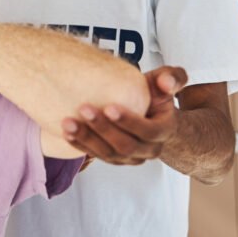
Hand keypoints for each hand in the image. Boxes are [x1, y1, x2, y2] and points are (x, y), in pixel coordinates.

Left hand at [61, 66, 187, 165]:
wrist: (148, 113)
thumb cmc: (155, 95)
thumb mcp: (164, 82)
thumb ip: (172, 78)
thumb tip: (167, 83)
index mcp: (164, 131)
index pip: (148, 132)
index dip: (128, 122)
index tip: (108, 107)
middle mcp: (149, 149)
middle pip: (126, 146)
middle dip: (103, 129)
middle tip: (84, 109)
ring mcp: (131, 157)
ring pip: (109, 154)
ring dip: (87, 139)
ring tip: (68, 122)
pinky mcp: (114, 158)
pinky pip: (97, 155)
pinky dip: (80, 145)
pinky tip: (66, 132)